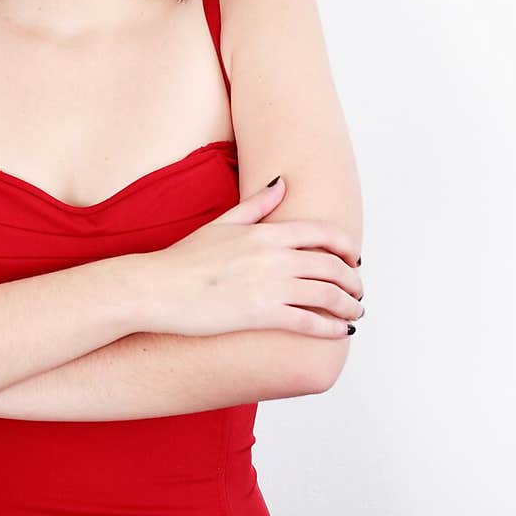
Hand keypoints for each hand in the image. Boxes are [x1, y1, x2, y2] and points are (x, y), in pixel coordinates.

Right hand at [141, 176, 363, 337]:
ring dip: (348, 305)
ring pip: (327, 295)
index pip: (324, 234)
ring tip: (354, 312)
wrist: (157, 287)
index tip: (354, 259)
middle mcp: (274, 257)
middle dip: (353, 280)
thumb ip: (256, 205)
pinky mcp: (260, 314)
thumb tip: (281, 183)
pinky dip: (330, 327)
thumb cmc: (184, 258)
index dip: (347, 247)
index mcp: (266, 233)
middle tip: (358, 290)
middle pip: (332, 266)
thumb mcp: (223, 223)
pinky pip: (308, 322)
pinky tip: (339, 331)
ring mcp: (269, 286)